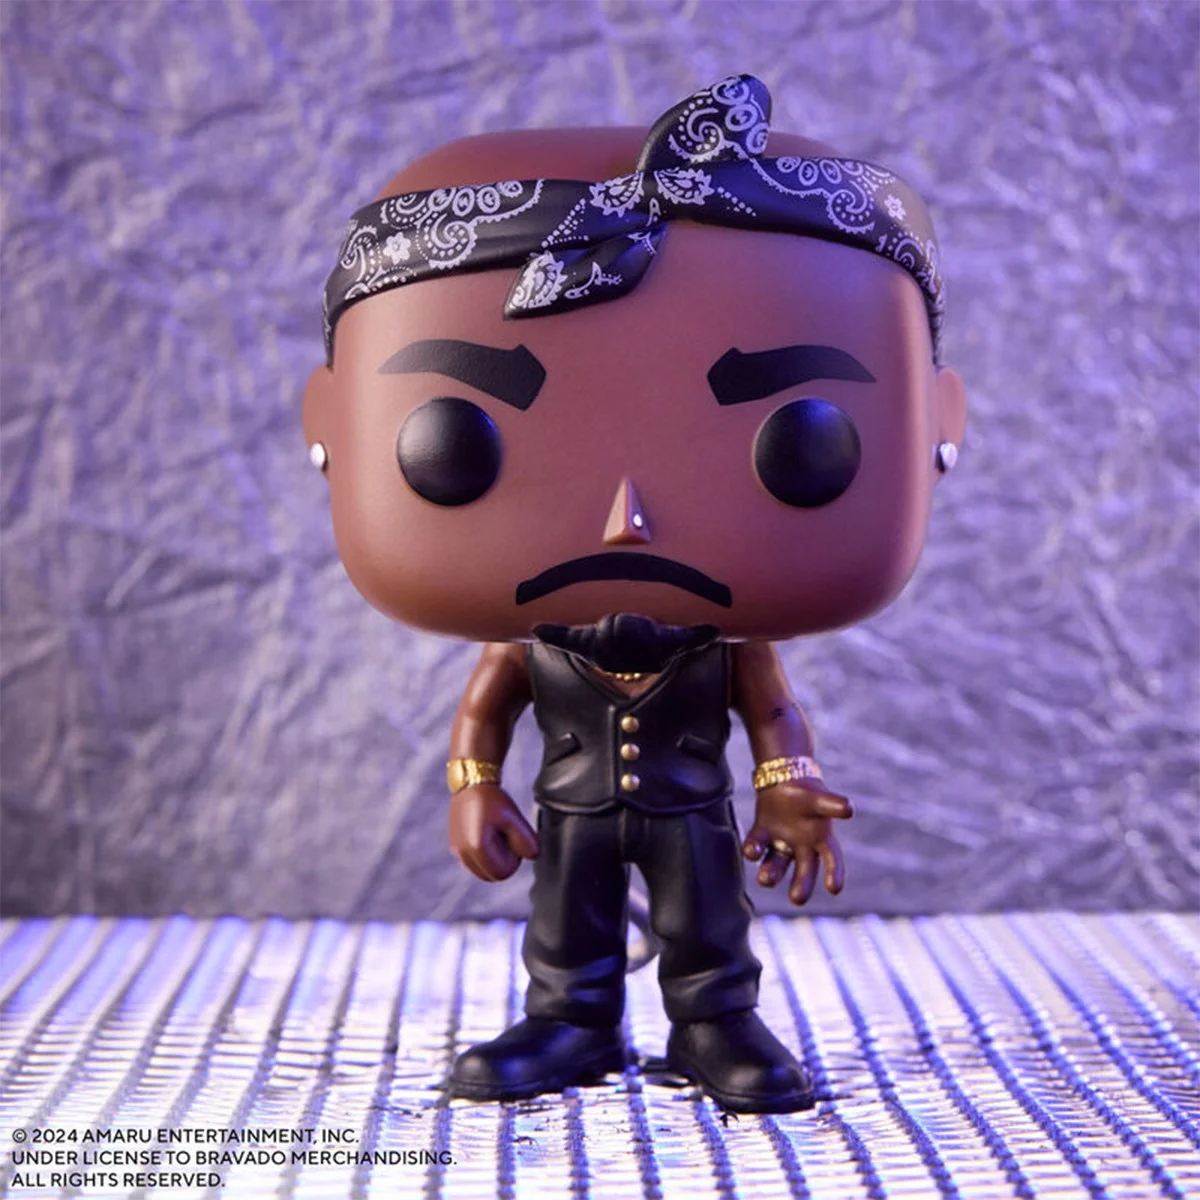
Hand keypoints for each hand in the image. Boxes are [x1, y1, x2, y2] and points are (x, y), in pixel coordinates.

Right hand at [449, 784, 539, 881]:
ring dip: (492, 858)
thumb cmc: (492, 799)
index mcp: (477, 847)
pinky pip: (473, 862)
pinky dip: (482, 854)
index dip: (513, 860)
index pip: (503, 873)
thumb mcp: (514, 818)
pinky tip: (485, 834)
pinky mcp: (454, 847)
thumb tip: (533, 856)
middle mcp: (463, 853)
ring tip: (494, 834)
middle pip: (491, 876)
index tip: (512, 838)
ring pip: (482, 871)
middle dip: (502, 862)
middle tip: (505, 836)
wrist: (471, 782)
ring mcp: (456, 851)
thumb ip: (526, 841)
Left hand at [741, 780, 852, 905]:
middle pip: (803, 872)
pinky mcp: (761, 835)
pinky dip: (753, 850)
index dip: (835, 874)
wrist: (782, 781)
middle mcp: (801, 847)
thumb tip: (849, 810)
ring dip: (771, 873)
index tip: (834, 889)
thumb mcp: (819, 798)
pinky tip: (751, 852)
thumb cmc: (807, 794)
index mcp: (822, 839)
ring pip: (776, 864)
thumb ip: (831, 804)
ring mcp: (780, 843)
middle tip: (796, 899)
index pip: (832, 859)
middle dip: (800, 886)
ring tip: (765, 880)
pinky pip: (756, 846)